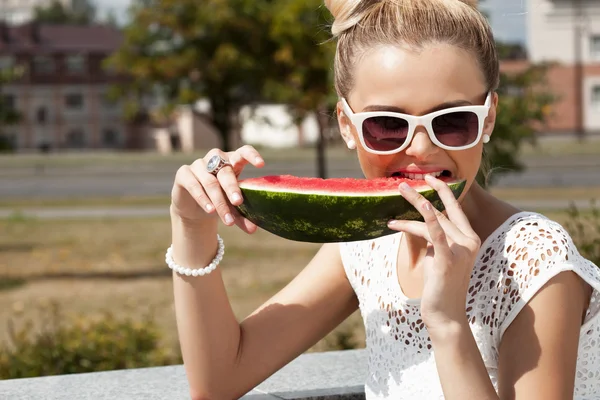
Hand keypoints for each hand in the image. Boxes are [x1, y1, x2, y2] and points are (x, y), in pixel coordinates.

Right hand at [171, 145, 264, 233]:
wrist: (194, 208)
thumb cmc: (219, 201)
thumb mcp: (231, 208)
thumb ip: (242, 216)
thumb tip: (253, 230)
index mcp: (232, 162)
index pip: (243, 152)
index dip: (251, 155)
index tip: (261, 165)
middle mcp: (216, 159)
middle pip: (225, 171)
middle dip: (232, 188)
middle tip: (238, 202)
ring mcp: (199, 164)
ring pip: (210, 181)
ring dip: (219, 201)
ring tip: (226, 219)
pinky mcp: (184, 173)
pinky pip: (194, 184)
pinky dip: (202, 198)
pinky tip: (210, 210)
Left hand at [387, 175, 480, 330]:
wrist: (445, 313)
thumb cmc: (440, 285)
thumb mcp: (439, 255)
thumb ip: (436, 238)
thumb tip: (423, 222)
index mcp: (470, 239)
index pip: (456, 209)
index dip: (444, 191)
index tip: (431, 177)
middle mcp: (470, 241)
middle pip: (442, 211)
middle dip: (422, 193)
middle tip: (404, 181)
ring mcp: (461, 250)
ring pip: (433, 220)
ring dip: (413, 203)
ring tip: (397, 192)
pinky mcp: (448, 259)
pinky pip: (436, 233)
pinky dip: (426, 217)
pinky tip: (420, 205)